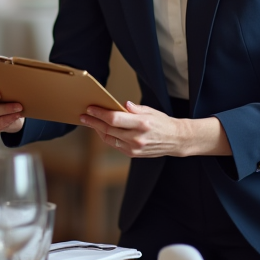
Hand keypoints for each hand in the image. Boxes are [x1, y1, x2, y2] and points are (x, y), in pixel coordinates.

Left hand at [80, 101, 230, 157]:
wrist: (176, 140)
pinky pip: (115, 145)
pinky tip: (102, 130)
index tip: (90, 108)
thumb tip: (121, 105)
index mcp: (141, 124)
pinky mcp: (133, 154)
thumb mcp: (151, 111)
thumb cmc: (163, 122)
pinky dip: (106, 137)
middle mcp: (136, 138)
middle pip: (108, 129)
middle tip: (84, 116)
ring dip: (98, 130)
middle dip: (94, 122)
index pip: (114, 119)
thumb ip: (134, 109)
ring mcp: (134, 148)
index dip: (100, 113)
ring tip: (90, 122)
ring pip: (109, 139)